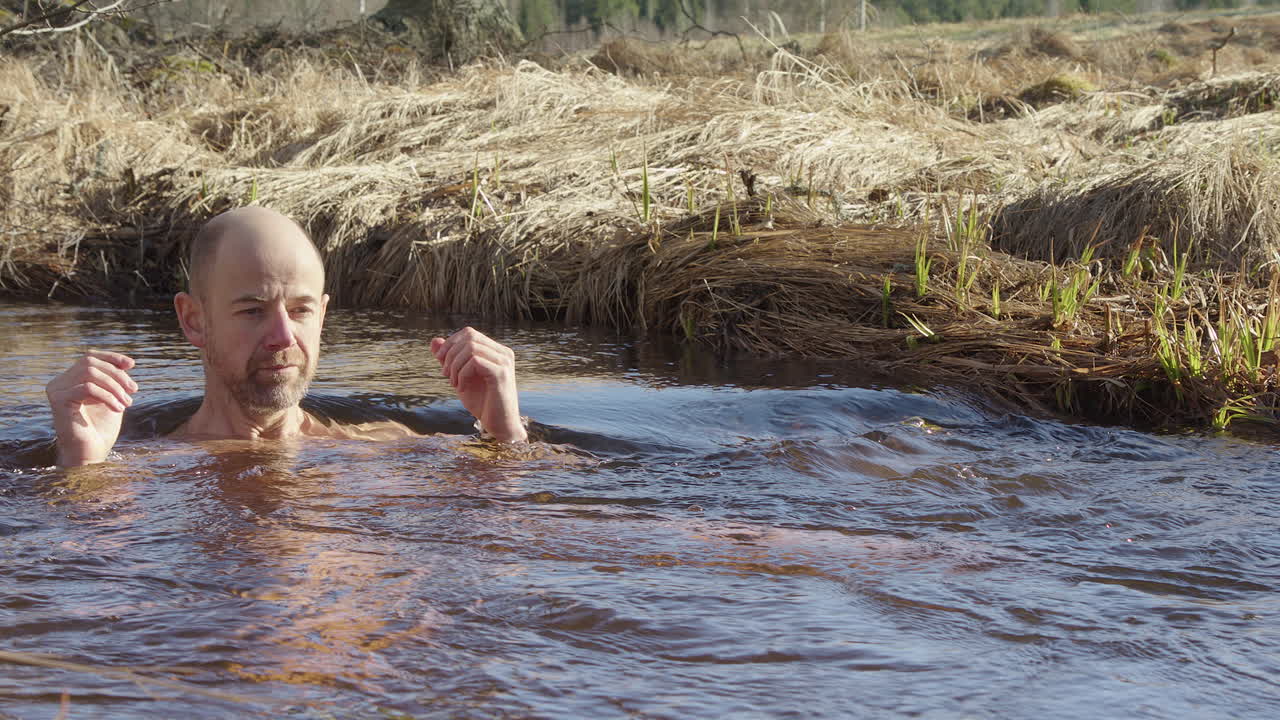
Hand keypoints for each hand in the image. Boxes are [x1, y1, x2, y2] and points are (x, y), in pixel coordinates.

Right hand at [45, 350, 137, 466]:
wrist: (91, 453)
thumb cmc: (101, 429)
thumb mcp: (112, 398)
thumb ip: (114, 381)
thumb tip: (127, 363)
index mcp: (70, 380)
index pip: (89, 357)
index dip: (111, 357)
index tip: (131, 365)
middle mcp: (59, 383)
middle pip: (90, 363)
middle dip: (117, 375)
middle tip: (133, 391)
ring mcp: (56, 391)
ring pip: (90, 373)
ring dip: (114, 387)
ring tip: (127, 404)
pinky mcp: (58, 401)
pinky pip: (88, 387)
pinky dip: (108, 396)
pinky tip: (118, 409)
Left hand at [430, 328, 525, 442]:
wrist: (499, 426)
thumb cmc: (482, 403)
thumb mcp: (460, 377)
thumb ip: (449, 359)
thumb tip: (434, 340)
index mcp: (497, 351)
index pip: (469, 333)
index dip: (450, 344)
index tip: (441, 363)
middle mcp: (504, 353)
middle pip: (469, 337)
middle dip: (450, 354)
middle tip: (445, 374)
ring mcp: (504, 362)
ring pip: (470, 348)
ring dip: (455, 365)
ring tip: (453, 383)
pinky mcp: (501, 374)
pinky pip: (474, 361)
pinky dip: (462, 374)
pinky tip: (461, 388)